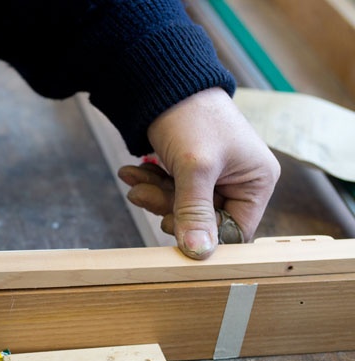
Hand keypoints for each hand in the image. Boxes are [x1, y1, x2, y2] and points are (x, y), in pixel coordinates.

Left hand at [117, 88, 279, 259]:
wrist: (164, 80)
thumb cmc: (191, 116)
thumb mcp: (195, 167)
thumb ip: (195, 212)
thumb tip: (200, 254)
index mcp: (257, 181)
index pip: (236, 230)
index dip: (205, 235)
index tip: (173, 225)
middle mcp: (240, 181)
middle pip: (205, 221)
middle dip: (169, 209)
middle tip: (141, 195)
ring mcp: (215, 177)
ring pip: (182, 207)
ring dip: (154, 195)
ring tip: (131, 178)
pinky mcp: (191, 171)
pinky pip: (172, 191)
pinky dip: (151, 184)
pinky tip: (132, 172)